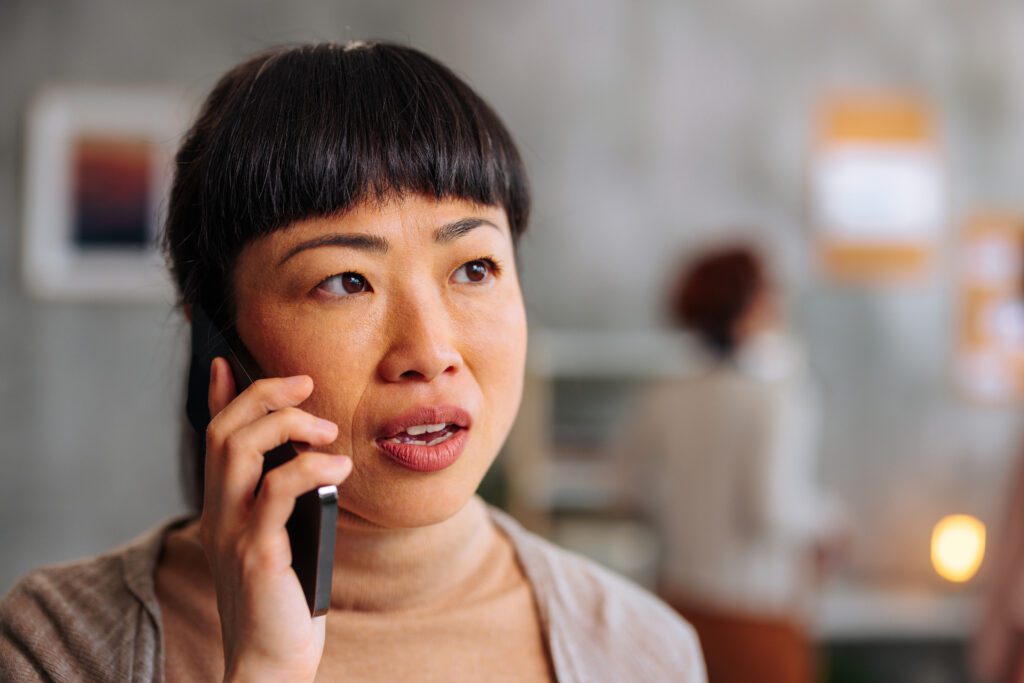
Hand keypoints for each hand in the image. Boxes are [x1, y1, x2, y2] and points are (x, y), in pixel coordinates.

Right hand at [199, 358, 351, 682]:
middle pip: (223, 432)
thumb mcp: (280, 539)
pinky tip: (339, 467)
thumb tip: (310, 460)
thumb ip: (283, 501)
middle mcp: (218, 516)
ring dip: (286, 424)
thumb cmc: (284, 601)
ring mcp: (234, 533)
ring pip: (239, 450)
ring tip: (327, 430)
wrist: (269, 663)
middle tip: (305, 384)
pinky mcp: (259, 554)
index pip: (212, 440)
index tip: (226, 362)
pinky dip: (309, 468)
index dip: (217, 397)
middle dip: (263, 396)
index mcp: (222, 510)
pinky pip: (278, 492)